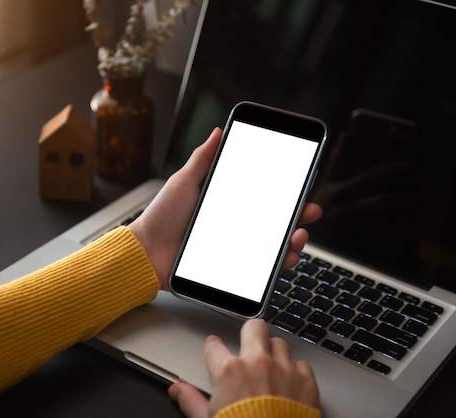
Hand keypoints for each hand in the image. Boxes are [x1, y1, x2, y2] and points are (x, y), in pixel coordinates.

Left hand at [129, 127, 322, 290]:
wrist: (145, 252)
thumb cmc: (160, 217)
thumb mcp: (183, 182)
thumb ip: (203, 159)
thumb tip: (218, 132)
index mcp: (227, 204)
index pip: (263, 197)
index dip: (285, 192)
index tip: (302, 185)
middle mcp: (235, 226)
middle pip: (275, 221)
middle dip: (299, 216)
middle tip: (310, 210)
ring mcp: (235, 248)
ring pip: (274, 246)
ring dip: (293, 240)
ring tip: (297, 236)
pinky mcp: (231, 269)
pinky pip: (261, 270)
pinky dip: (278, 265)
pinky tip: (286, 258)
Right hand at [168, 319, 320, 416]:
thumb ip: (192, 402)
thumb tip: (179, 392)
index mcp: (229, 372)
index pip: (214, 346)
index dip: (213, 348)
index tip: (215, 350)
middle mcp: (257, 363)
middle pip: (254, 328)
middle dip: (250, 333)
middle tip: (250, 344)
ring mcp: (284, 370)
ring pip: (280, 344)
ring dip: (274, 353)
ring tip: (272, 368)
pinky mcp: (306, 382)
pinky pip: (302, 365)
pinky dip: (297, 372)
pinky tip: (291, 384)